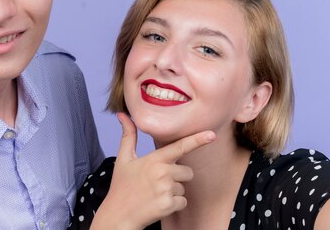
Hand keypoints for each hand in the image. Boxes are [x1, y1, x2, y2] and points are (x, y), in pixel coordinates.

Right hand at [90, 113, 215, 229]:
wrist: (118, 215)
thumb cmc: (122, 186)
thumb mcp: (124, 159)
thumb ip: (128, 135)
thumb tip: (123, 115)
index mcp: (154, 159)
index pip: (180, 147)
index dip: (197, 139)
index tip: (211, 134)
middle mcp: (162, 172)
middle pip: (187, 172)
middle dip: (178, 177)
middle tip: (158, 182)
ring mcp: (166, 189)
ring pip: (184, 187)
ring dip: (174, 191)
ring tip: (155, 193)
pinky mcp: (169, 205)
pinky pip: (183, 202)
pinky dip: (174, 204)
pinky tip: (158, 203)